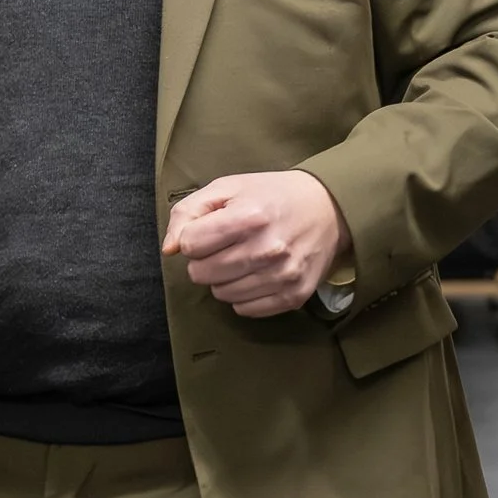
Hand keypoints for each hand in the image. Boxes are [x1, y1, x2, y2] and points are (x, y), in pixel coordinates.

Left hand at [163, 170, 347, 317]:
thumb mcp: (227, 188)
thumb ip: (188, 212)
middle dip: (205, 260)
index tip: (210, 231)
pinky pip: (245, 309)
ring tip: (242, 258)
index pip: (191, 245)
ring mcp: (283, 276)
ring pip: (221, 294)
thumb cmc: (271, 195)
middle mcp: (268, 249)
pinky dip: (243, 294)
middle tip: (225, 246)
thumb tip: (169, 250)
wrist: (328, 208)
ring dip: (223, 279)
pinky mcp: (294, 296)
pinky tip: (256, 274)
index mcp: (250, 216)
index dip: (194, 238)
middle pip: (202, 274)